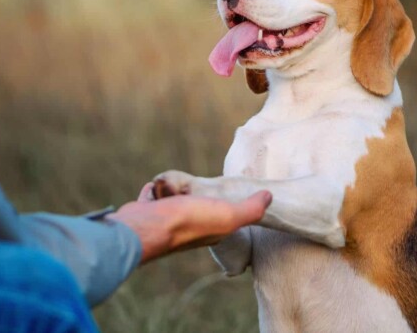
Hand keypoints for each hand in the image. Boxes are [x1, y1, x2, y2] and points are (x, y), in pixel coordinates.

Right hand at [108, 183, 271, 263]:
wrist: (146, 227)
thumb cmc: (188, 221)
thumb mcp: (228, 215)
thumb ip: (251, 209)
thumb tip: (270, 196)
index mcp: (211, 231)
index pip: (222, 216)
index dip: (226, 205)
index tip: (227, 194)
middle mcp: (188, 228)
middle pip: (195, 206)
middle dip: (195, 195)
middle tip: (196, 187)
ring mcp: (165, 221)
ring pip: (173, 201)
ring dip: (173, 190)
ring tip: (174, 186)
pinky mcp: (146, 212)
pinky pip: (152, 197)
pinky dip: (153, 191)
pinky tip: (155, 187)